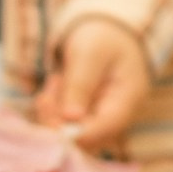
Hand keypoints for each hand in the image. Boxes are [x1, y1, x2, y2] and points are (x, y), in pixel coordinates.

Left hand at [39, 16, 152, 148]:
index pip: (102, 130)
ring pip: (70, 134)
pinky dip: (53, 108)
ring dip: (53, 112)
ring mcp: (99, 120)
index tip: (49, 115)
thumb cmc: (103, 38)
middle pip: (84, 138)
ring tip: (55, 81)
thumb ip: (80, 83)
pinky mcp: (85, 119)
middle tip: (46, 96)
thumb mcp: (90, 54)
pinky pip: (64, 124)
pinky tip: (56, 85)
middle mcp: (115, 118)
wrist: (105, 33)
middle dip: (57, 120)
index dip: (74, 131)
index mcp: (126, 101)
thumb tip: (70, 118)